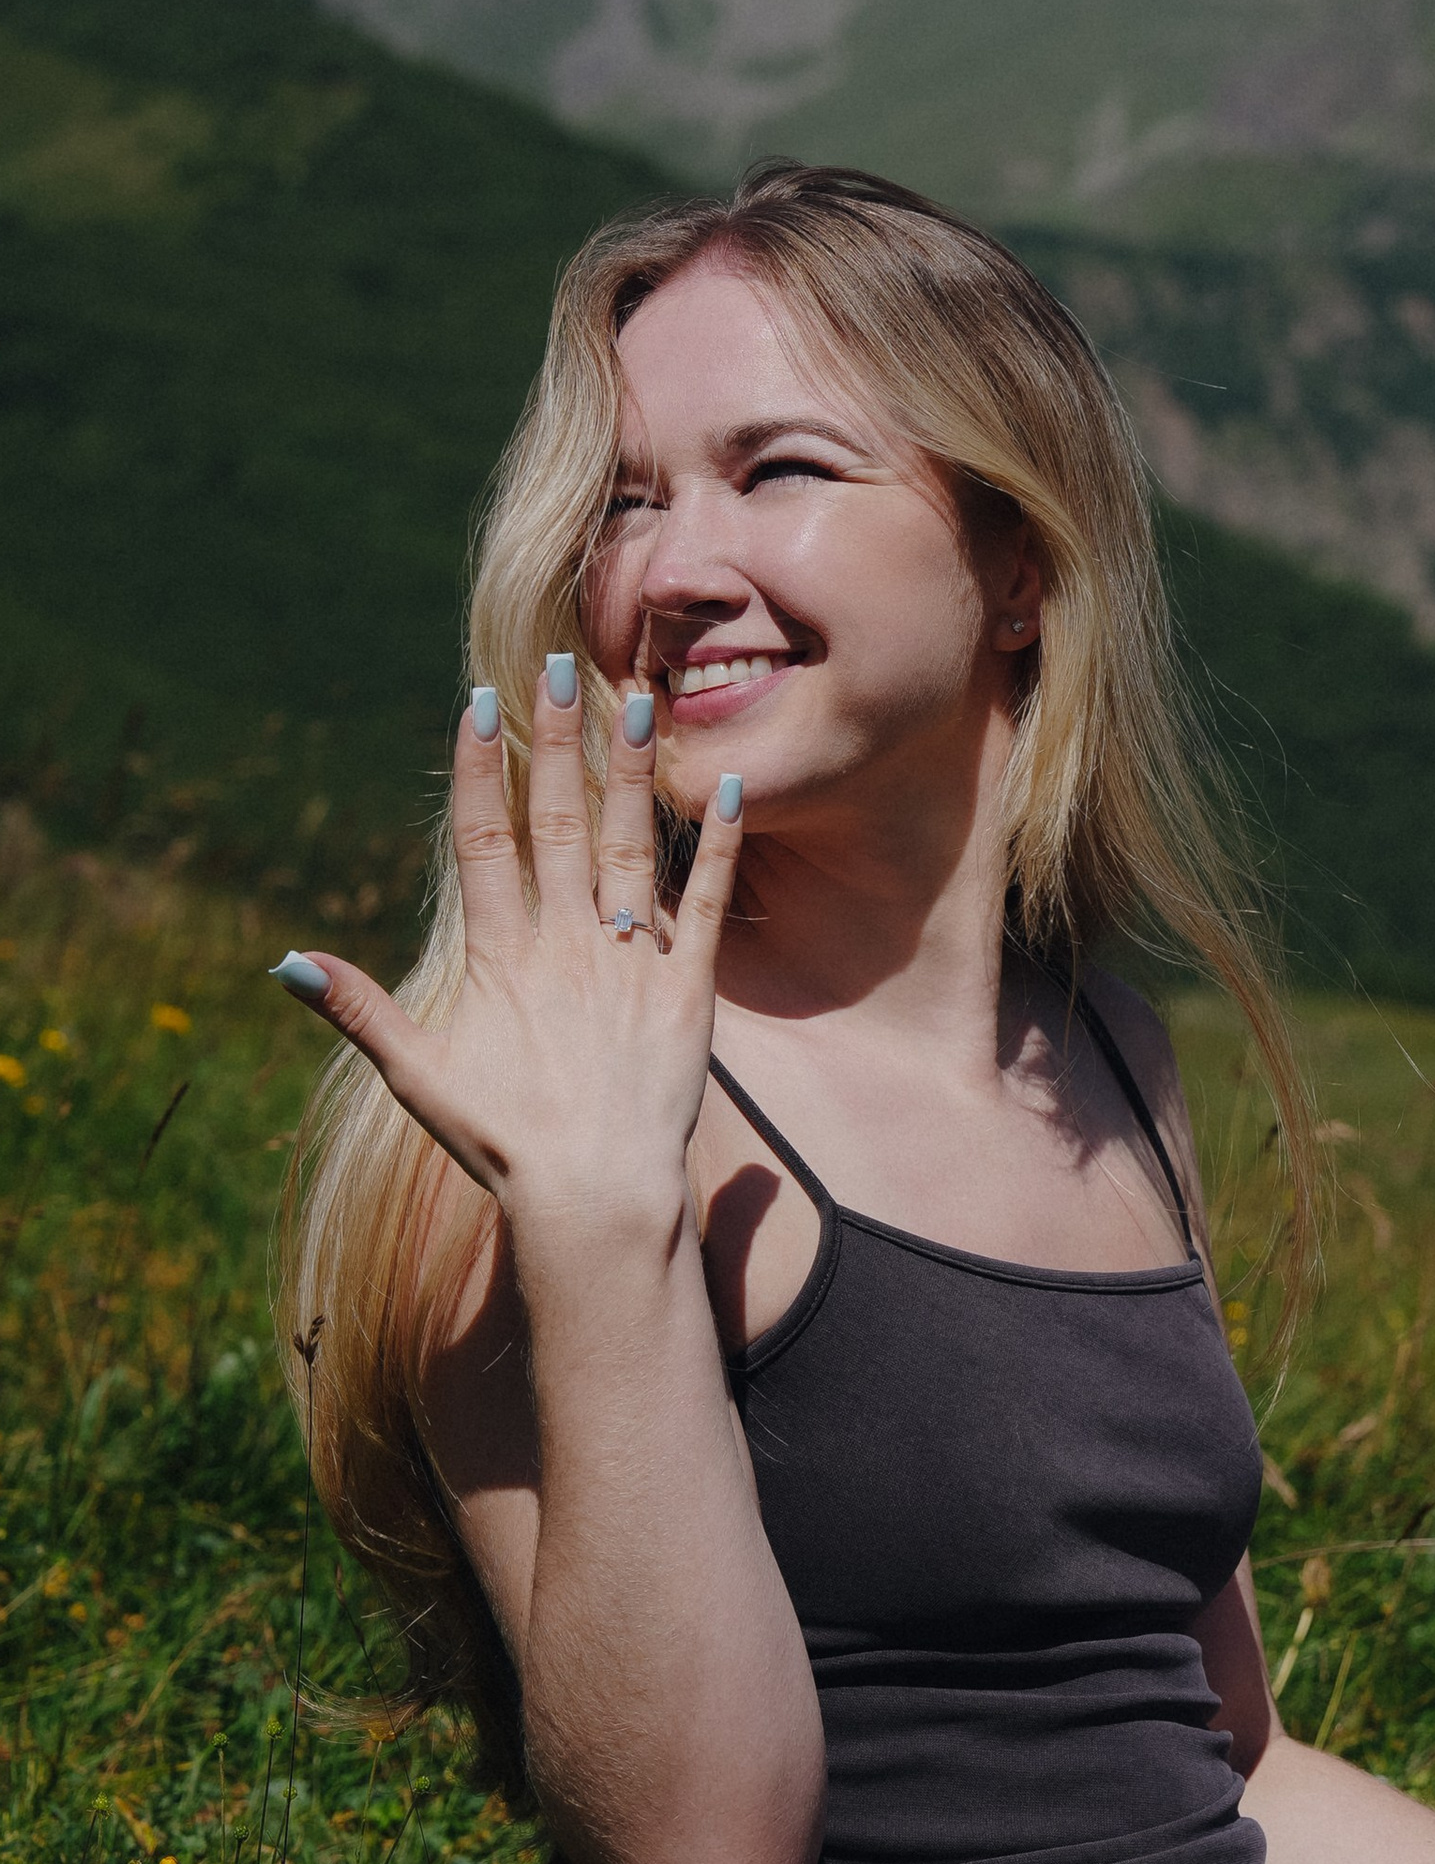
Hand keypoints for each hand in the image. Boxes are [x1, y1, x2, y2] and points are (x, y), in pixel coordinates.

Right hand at [270, 659, 745, 1233]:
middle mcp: (564, 943)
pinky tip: (722, 788)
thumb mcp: (417, 1075)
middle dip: (555, 740)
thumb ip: (357, 1010)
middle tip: (558, 664)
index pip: (484, 842)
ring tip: (639, 697)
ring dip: (631, 771)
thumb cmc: (503, 1143)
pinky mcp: (688, 990)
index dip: (480, 771)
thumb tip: (284, 960)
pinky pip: (703, 904)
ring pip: (630, 845)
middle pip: (556, 822)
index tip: (476, 704)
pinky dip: (716, 847)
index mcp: (499, 955)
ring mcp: (629, 961)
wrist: (594, 1200)